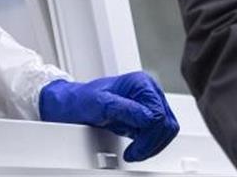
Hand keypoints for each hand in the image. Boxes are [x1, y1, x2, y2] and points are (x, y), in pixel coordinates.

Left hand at [38, 72, 179, 161]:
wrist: (70, 105)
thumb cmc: (80, 100)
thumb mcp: (98, 104)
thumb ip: (124, 109)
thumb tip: (146, 117)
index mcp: (141, 83)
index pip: (159, 115)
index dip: (148, 136)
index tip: (132, 150)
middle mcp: (148, 91)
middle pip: (166, 123)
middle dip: (152, 142)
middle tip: (134, 153)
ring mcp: (148, 104)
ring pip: (167, 129)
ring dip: (153, 145)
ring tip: (134, 152)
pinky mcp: (145, 116)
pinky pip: (159, 133)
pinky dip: (151, 144)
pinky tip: (136, 148)